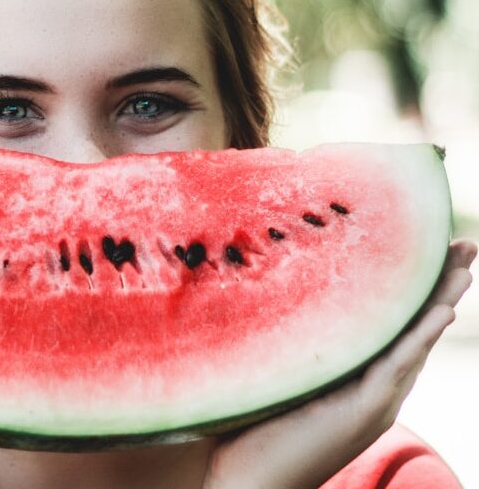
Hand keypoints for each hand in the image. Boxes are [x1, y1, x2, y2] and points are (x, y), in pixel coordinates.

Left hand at [203, 239, 476, 488]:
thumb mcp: (279, 375)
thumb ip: (292, 344)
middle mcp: (376, 388)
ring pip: (416, 341)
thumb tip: (271, 292)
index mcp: (359, 379)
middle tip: (464, 244)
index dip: (416, 289)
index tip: (430, 249)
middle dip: (442, 285)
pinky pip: (398, 366)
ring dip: (442, 299)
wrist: (250, 483)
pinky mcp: (364, 411)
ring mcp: (375, 401)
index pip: (396, 325)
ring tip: (465, 262)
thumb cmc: (252, 431)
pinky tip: (443, 308)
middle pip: (416, 327)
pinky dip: (420, 336)